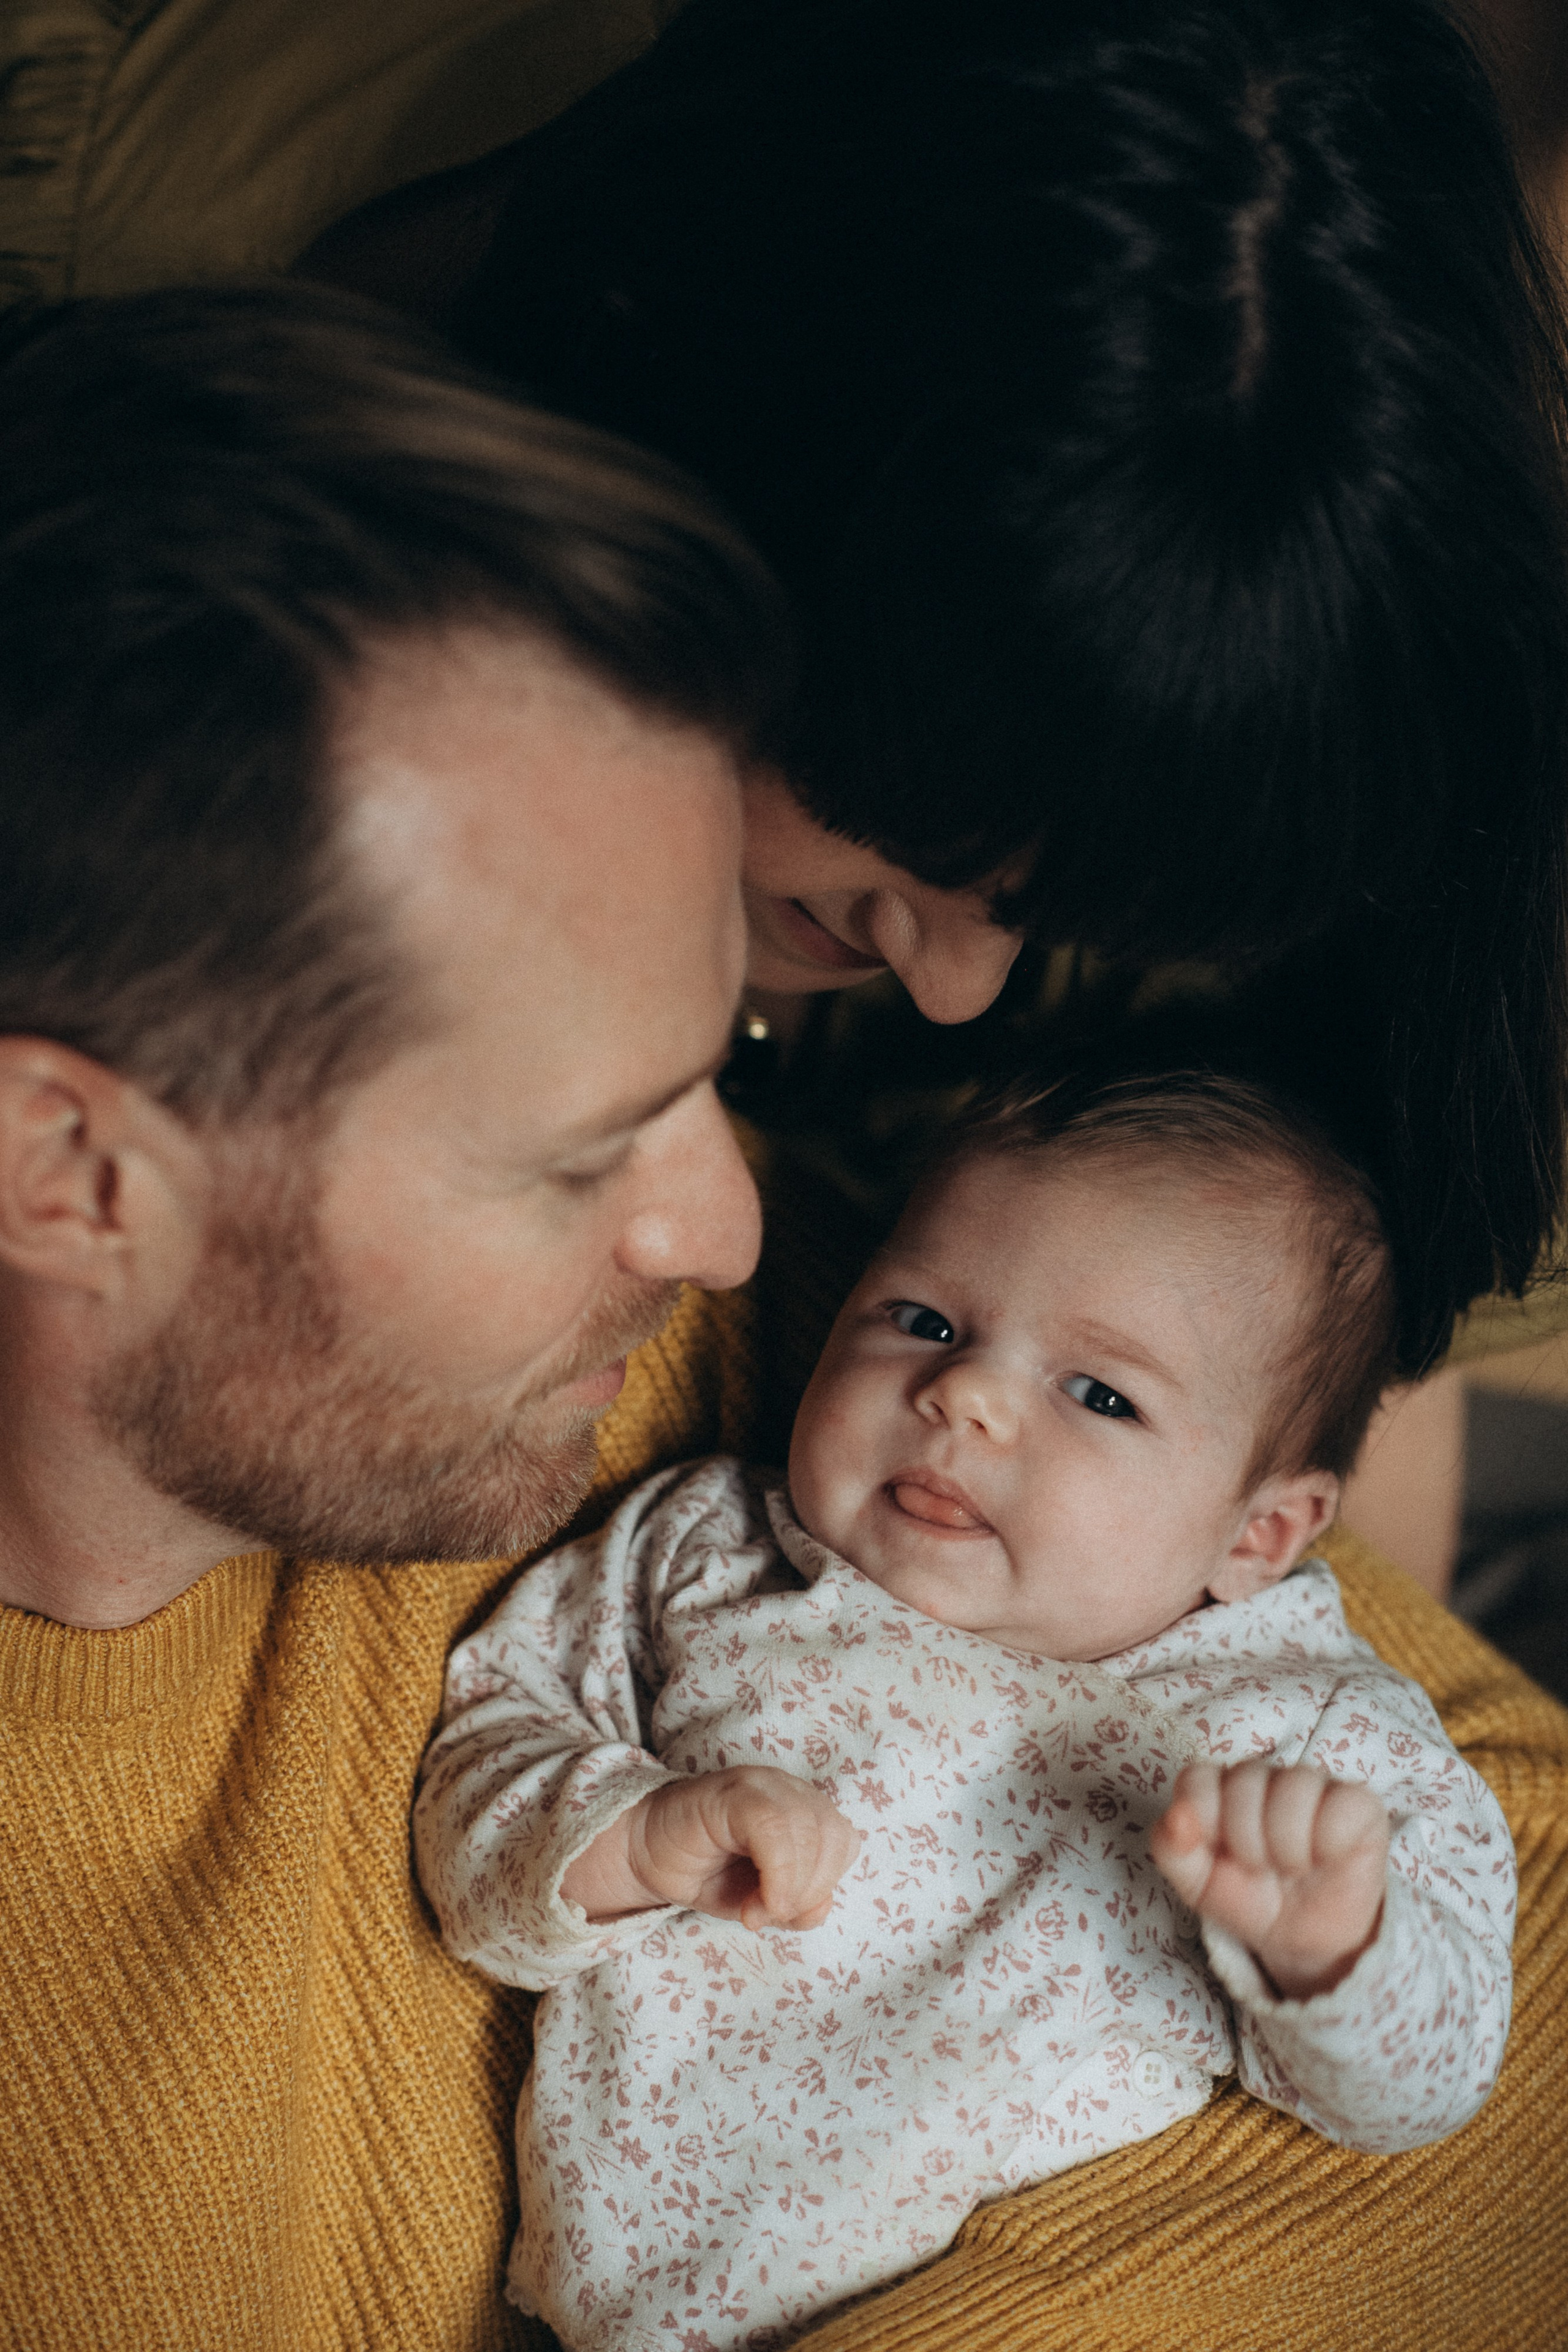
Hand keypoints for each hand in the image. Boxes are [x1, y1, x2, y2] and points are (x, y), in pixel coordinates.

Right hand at [562, 1766, 860, 1931]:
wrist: (646, 1853)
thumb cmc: (708, 1874)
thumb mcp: (759, 1902)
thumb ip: (795, 1906)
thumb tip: (817, 1909)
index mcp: (803, 1810)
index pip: (842, 1841)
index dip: (826, 1884)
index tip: (788, 1914)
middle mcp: (788, 1789)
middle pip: (832, 1835)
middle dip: (811, 1889)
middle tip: (772, 1914)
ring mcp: (761, 1784)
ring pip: (809, 1829)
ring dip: (794, 1885)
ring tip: (759, 1910)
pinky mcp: (732, 1790)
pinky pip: (773, 1824)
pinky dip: (777, 1872)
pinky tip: (756, 1901)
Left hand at [1149, 1760, 1390, 1999]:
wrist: (1302, 1939)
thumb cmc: (1248, 1898)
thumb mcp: (1196, 1885)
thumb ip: (1172, 1847)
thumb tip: (1178, 1815)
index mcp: (1220, 1786)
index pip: (1198, 1777)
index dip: (1204, 1821)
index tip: (1220, 1856)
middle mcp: (1265, 1775)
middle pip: (1244, 1782)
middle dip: (1247, 1844)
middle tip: (1261, 1869)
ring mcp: (1313, 1784)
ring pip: (1294, 1787)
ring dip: (1288, 1847)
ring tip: (1293, 1868)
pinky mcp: (1358, 1803)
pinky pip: (1342, 1805)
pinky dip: (1329, 1844)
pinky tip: (1326, 1859)